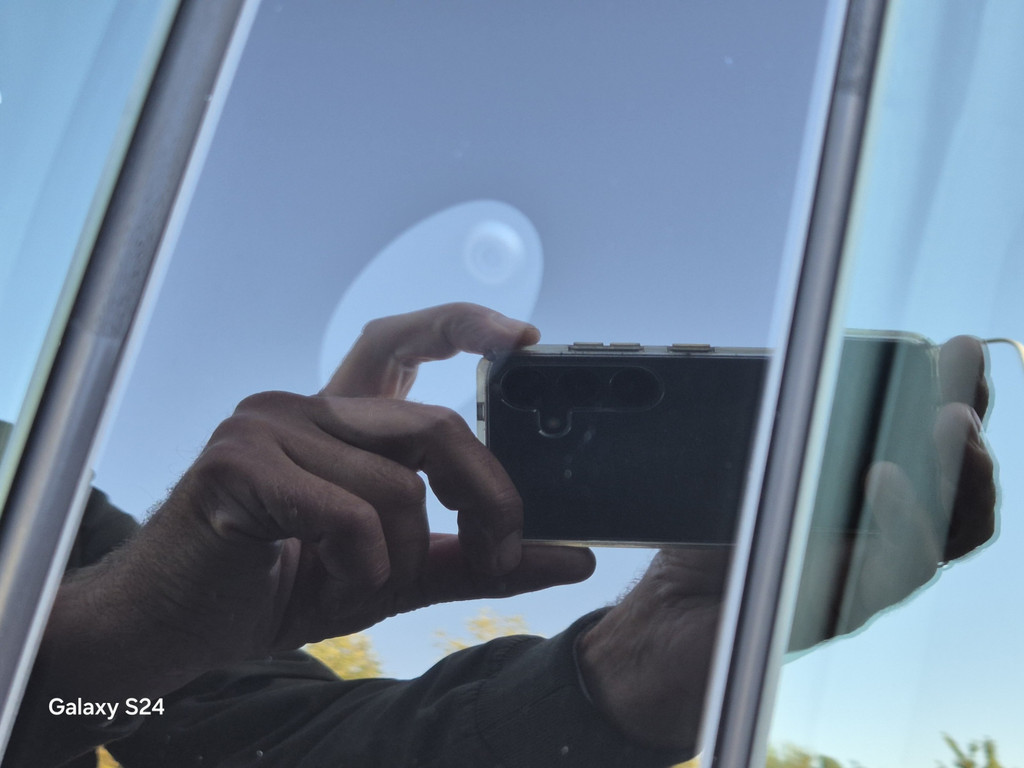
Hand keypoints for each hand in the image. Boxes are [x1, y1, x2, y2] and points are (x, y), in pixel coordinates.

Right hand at [53, 303, 594, 694]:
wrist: (173, 630)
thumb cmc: (283, 589)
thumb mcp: (396, 571)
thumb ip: (476, 558)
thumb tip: (574, 555)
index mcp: (339, 421)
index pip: (402, 340)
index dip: (463, 325)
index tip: (524, 339)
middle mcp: (304, 406)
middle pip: (436, 423)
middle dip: (486, 496)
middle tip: (501, 551)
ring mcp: (267, 425)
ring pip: (399, 483)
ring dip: (400, 558)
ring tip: (360, 586)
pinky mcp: (238, 462)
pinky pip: (350, 513)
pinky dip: (361, 567)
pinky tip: (325, 585)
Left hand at [578, 335, 996, 751]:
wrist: (666, 617)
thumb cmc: (706, 538)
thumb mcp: (742, 465)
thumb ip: (782, 423)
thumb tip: (807, 359)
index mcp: (864, 497)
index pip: (930, 447)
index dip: (958, 400)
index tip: (960, 349)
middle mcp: (881, 537)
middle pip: (960, 489)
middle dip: (971, 429)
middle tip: (967, 381)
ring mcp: (870, 575)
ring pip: (949, 530)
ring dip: (959, 471)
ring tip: (953, 420)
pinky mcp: (846, 607)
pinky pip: (893, 567)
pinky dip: (900, 519)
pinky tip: (885, 475)